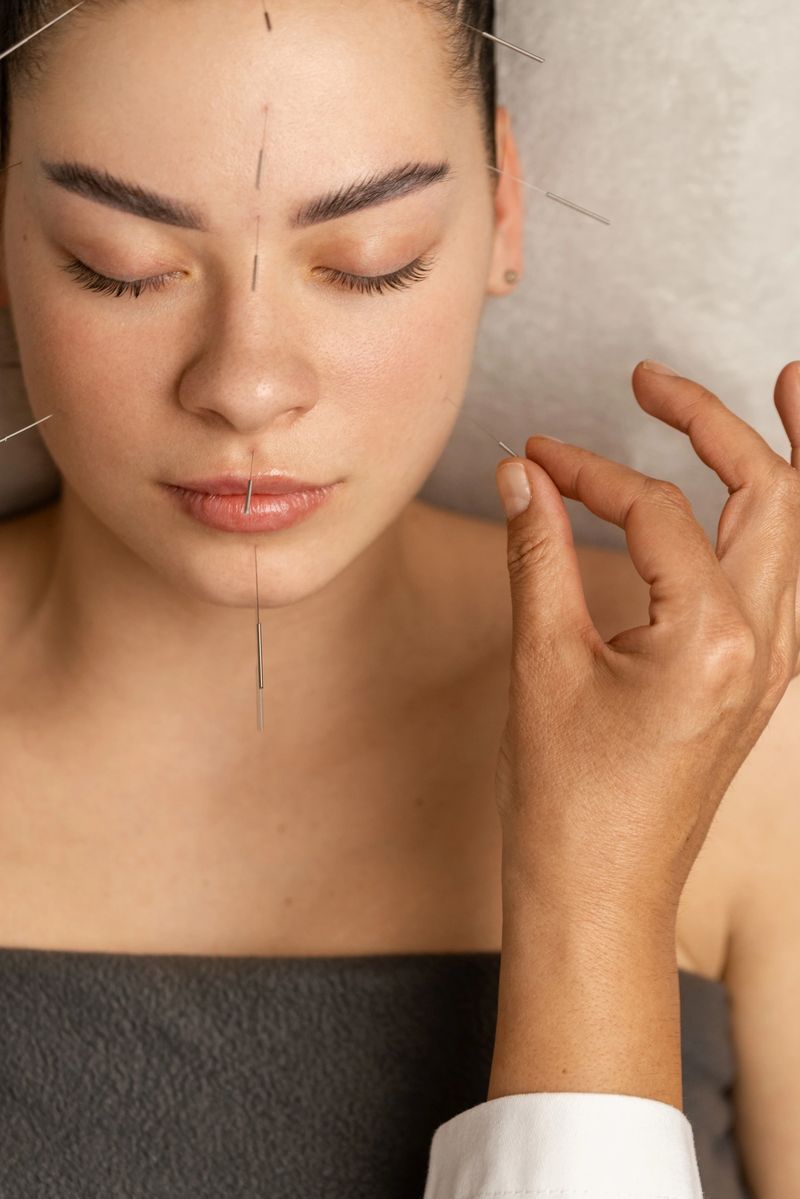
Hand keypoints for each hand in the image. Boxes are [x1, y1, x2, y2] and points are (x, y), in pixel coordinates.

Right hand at [493, 360, 799, 920]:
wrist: (599, 895)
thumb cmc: (570, 801)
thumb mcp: (543, 664)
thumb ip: (536, 554)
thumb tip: (521, 477)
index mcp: (713, 640)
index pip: (658, 511)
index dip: (588, 471)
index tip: (535, 459)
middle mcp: (762, 645)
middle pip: (771, 495)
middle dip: (715, 423)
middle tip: (653, 382)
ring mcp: (770, 666)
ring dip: (783, 460)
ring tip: (781, 390)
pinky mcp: (756, 681)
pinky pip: (789, 580)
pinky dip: (780, 525)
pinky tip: (758, 501)